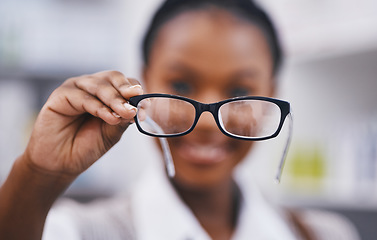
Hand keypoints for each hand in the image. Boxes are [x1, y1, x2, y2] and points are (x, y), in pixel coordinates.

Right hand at [23, 71, 142, 175]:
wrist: (61, 163)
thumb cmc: (87, 145)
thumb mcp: (112, 132)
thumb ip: (124, 117)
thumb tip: (139, 106)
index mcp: (106, 92)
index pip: (126, 82)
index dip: (137, 92)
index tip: (145, 107)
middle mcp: (91, 86)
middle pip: (113, 78)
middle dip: (127, 91)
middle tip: (135, 106)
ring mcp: (76, 88)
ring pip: (100, 85)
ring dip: (115, 100)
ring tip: (126, 113)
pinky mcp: (61, 95)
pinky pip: (83, 97)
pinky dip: (99, 107)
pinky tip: (110, 117)